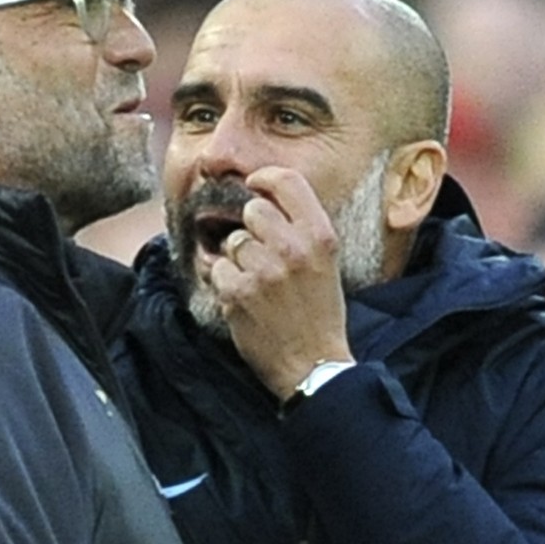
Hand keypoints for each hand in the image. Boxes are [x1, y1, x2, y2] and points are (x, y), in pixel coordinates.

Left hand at [209, 167, 352, 397]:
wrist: (314, 365)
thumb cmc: (320, 313)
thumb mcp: (326, 262)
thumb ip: (301, 228)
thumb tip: (263, 197)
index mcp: (320, 236)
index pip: (287, 181)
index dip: (264, 178)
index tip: (254, 185)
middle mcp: (293, 247)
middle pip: (252, 210)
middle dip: (251, 229)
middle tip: (263, 255)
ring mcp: (264, 270)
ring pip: (232, 241)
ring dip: (238, 260)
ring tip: (257, 283)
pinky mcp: (239, 292)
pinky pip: (218, 269)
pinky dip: (226, 283)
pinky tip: (245, 300)